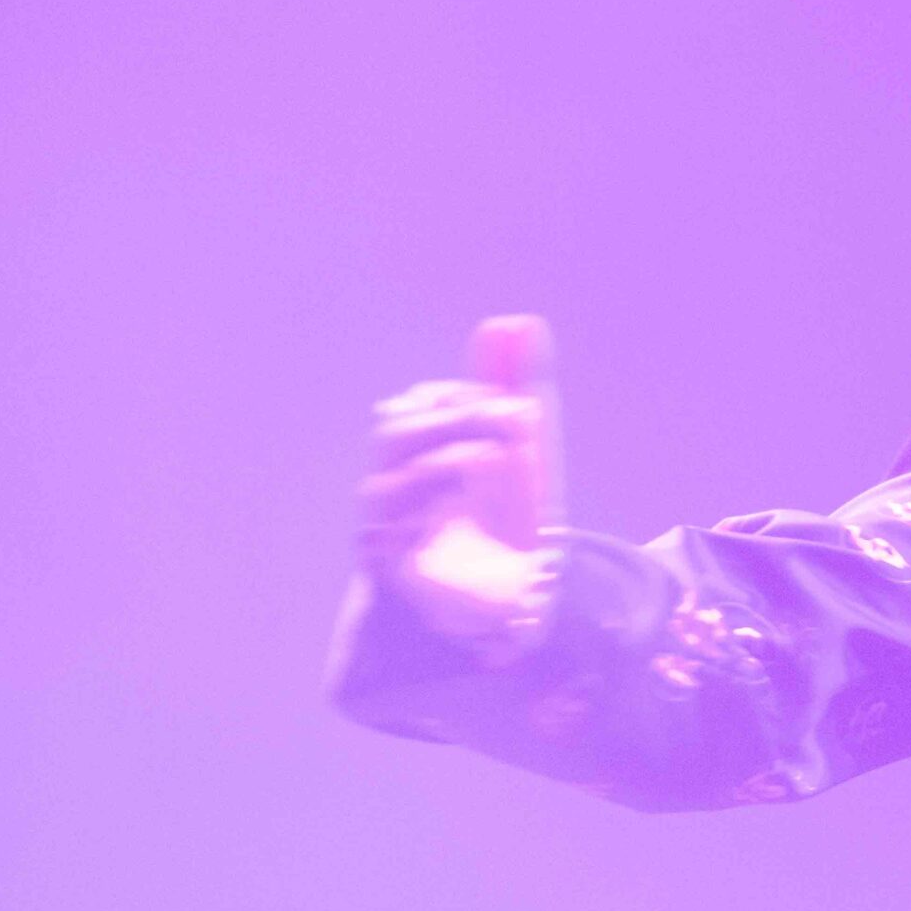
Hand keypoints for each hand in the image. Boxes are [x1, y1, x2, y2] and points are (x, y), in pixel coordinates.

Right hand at [355, 315, 566, 646]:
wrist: (516, 589)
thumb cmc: (509, 509)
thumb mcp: (522, 442)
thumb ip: (518, 381)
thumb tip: (520, 320)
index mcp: (423, 445)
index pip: (422, 401)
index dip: (465, 397)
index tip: (519, 408)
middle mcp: (395, 480)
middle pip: (396, 427)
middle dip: (457, 417)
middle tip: (515, 421)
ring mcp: (388, 523)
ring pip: (389, 475)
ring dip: (448, 458)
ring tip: (495, 460)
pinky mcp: (392, 566)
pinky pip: (390, 532)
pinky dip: (431, 511)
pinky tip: (469, 502)